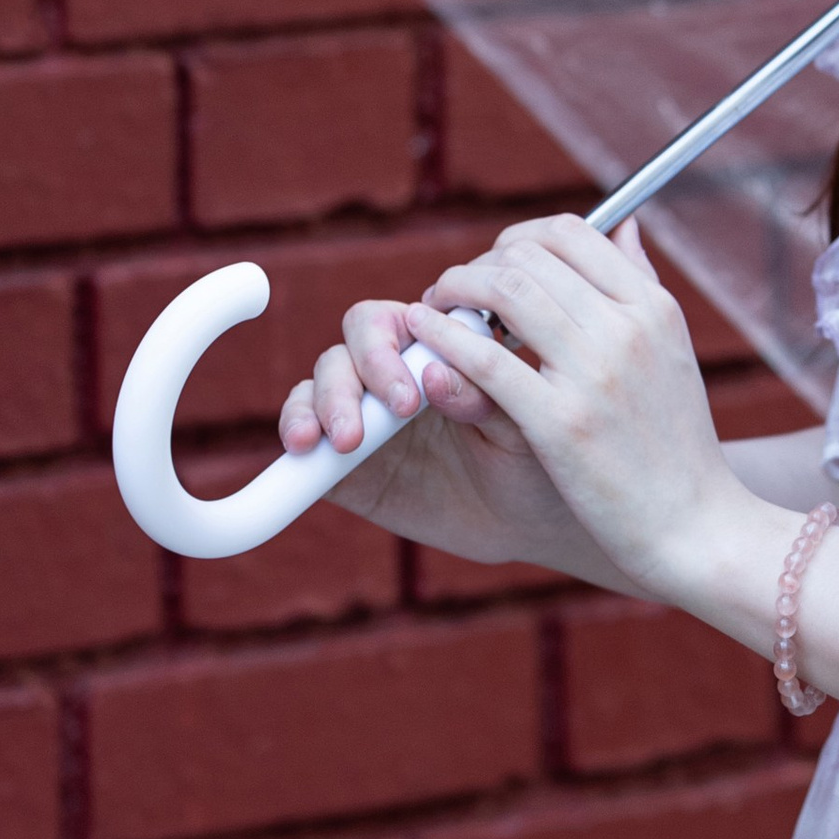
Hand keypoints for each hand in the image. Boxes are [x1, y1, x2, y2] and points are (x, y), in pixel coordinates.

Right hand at [278, 289, 596, 569]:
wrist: (534, 522)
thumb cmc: (542, 457)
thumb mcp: (530, 424)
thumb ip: (488, 392)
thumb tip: (436, 373)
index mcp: (444, 347)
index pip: (402, 316)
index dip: (400, 342)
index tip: (421, 387)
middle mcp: (398, 373)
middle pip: (354, 339)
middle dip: (365, 368)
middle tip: (397, 410)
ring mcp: (365, 414)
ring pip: (322, 379)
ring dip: (324, 400)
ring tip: (346, 440)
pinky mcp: (340, 461)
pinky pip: (302, 430)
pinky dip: (295, 428)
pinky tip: (307, 448)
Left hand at [404, 215, 742, 603]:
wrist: (696, 526)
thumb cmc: (676, 445)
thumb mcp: (672, 352)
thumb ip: (641, 285)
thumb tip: (624, 224)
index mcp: (653, 308)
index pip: (571, 233)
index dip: (517, 240)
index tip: (495, 268)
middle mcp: (627, 329)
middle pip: (528, 257)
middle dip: (476, 267)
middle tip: (452, 294)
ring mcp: (594, 373)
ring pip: (503, 292)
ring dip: (453, 292)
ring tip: (434, 313)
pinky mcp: (560, 423)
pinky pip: (485, 359)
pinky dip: (444, 339)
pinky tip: (424, 341)